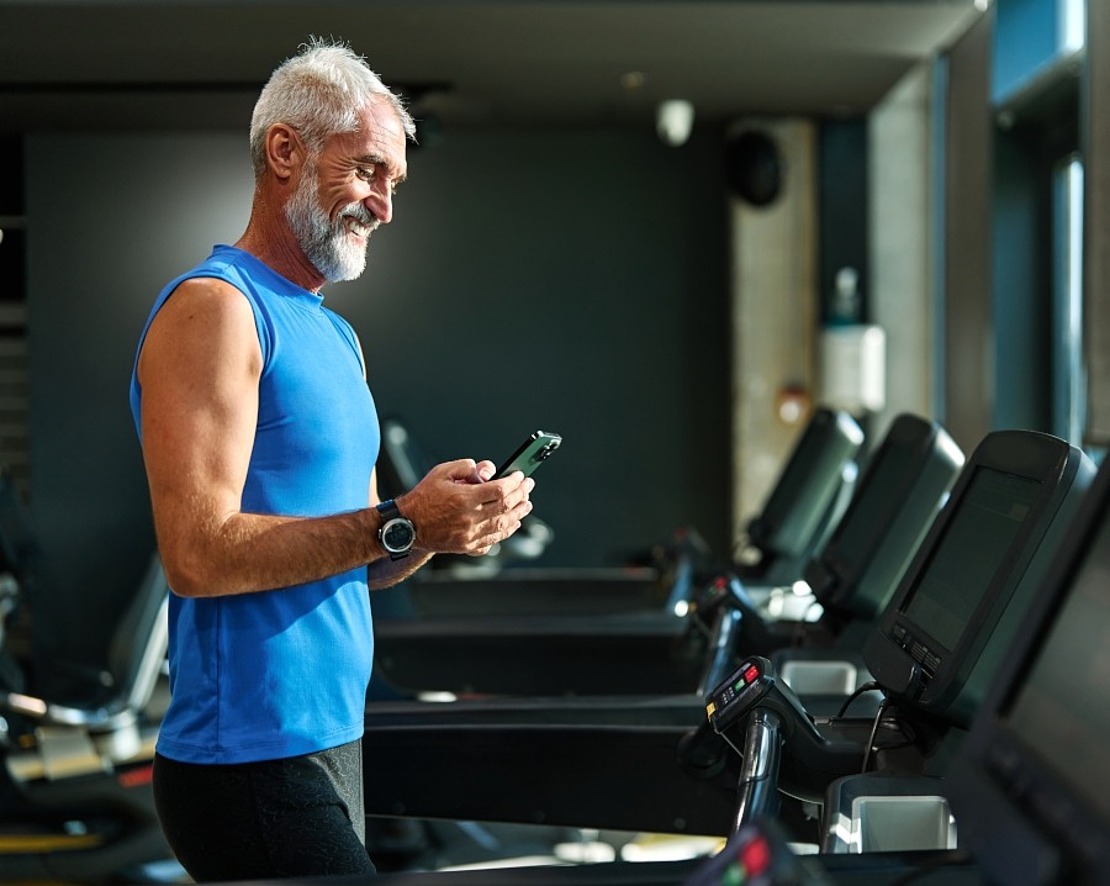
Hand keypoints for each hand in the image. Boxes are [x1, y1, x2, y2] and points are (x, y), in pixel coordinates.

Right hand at [396, 459, 534, 556]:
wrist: (406, 526)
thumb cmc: (423, 497)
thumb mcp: (441, 472)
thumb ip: (466, 467)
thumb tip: (487, 469)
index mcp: (464, 498)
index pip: (500, 489)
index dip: (514, 482)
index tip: (520, 476)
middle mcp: (469, 518)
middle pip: (506, 507)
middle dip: (521, 495)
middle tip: (528, 487)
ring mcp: (469, 535)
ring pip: (503, 525)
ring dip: (519, 514)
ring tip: (526, 505)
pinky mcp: (467, 547)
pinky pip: (493, 541)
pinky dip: (506, 532)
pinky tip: (512, 524)